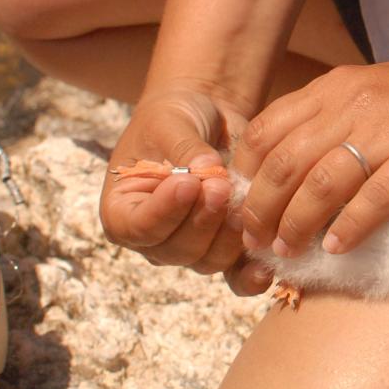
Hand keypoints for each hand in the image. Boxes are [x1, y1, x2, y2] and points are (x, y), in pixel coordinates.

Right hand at [101, 85, 251, 278]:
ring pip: (208, 259)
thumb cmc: (177, 116)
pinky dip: (250, 273)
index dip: (164, 212)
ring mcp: (190, 246)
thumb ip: (185, 149)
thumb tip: (206, 170)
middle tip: (221, 186)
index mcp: (123, 210)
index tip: (187, 184)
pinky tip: (266, 268)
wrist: (209, 115)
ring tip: (241, 199)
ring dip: (227, 234)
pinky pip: (235, 273)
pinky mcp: (224, 246)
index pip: (137, 227)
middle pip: (176, 250)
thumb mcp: (171, 122)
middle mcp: (154, 237)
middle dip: (202, 220)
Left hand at [231, 56, 388, 256]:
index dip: (248, 175)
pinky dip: (353, 226)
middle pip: (288, 160)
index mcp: (339, 86)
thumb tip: (284, 169)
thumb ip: (332, 120)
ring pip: (326, 180)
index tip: (243, 209)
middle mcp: (360, 100)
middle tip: (257, 241)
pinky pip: (380, 194)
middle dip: (263, 208)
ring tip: (289, 251)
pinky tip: (338, 248)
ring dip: (300, 223)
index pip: (269, 129)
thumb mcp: (376, 93)